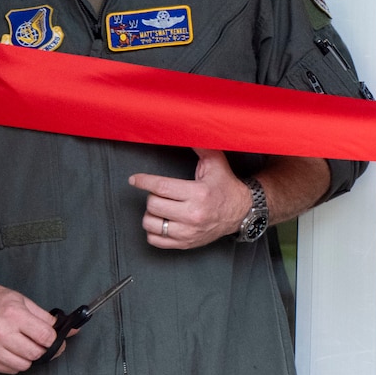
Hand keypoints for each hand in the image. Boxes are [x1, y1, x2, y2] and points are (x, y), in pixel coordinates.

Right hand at [0, 275, 58, 373]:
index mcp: (13, 315)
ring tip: (26, 346)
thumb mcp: (22, 300)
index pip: (45, 337)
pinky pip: (8, 369)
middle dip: (45, 350)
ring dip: (30, 358)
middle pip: (35, 353)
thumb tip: (67, 328)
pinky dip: (15, 363)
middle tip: (45, 345)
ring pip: (23, 365)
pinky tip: (13, 350)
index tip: (57, 339)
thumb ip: (45, 317)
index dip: (56, 340)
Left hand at [132, 147, 251, 249]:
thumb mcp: (216, 162)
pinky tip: (162, 221)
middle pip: (153, 204)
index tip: (134, 179)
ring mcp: (188, 232)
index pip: (161, 187)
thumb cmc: (225, 186)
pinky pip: (155, 241)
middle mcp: (193, 214)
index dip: (144, 181)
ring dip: (151, 214)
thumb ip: (199, 146)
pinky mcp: (186, 244)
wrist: (241, 211)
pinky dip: (153, 231)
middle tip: (160, 193)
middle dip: (152, 196)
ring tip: (161, 207)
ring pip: (151, 224)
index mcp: (198, 193)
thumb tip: (184, 131)